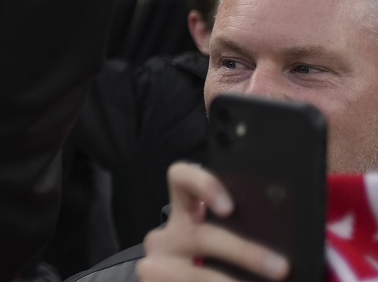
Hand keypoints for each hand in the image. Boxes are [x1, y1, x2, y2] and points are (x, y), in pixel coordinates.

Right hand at [138, 162, 289, 281]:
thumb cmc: (219, 268)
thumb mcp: (227, 248)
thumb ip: (248, 234)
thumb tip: (292, 238)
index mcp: (185, 215)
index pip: (180, 178)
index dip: (202, 184)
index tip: (229, 208)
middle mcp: (166, 237)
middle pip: (201, 237)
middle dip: (244, 253)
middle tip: (280, 267)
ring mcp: (157, 266)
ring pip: (198, 275)